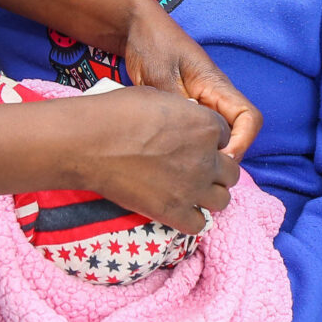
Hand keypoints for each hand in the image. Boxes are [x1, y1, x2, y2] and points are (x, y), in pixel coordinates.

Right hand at [77, 87, 240, 234]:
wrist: (90, 143)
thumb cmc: (116, 113)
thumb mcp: (157, 97)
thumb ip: (182, 113)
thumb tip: (181, 121)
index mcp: (206, 125)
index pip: (226, 137)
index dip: (211, 141)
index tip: (194, 144)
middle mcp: (206, 158)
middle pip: (231, 171)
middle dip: (217, 170)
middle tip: (196, 169)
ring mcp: (192, 187)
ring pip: (223, 199)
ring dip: (210, 195)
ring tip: (191, 192)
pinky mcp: (174, 211)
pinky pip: (199, 224)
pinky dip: (191, 219)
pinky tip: (178, 210)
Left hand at [121, 4, 263, 160]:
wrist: (136, 29)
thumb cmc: (153, 45)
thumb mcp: (161, 75)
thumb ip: (177, 103)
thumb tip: (189, 134)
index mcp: (217, 86)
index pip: (249, 118)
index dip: (243, 142)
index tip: (220, 157)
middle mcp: (215, 98)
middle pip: (236, 134)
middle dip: (223, 156)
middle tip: (196, 171)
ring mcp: (201, 105)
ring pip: (217, 137)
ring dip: (207, 153)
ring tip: (183, 167)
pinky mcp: (185, 110)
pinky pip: (197, 133)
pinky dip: (191, 146)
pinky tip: (170, 155)